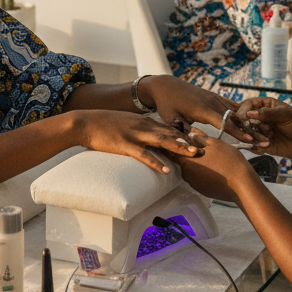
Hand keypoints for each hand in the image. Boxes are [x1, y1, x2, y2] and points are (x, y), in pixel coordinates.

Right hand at [73, 110, 205, 173]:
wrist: (85, 123)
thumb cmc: (104, 125)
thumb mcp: (127, 123)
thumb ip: (141, 129)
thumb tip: (152, 138)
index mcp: (145, 122)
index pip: (171, 127)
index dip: (187, 133)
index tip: (203, 139)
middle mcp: (143, 126)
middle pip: (171, 133)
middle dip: (189, 140)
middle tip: (207, 146)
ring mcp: (135, 135)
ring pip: (161, 140)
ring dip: (178, 147)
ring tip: (193, 154)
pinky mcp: (125, 144)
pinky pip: (143, 154)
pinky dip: (155, 162)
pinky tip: (165, 169)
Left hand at [138, 75, 265, 146]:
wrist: (166, 85)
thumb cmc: (167, 104)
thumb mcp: (171, 118)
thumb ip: (181, 130)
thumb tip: (188, 144)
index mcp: (203, 109)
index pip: (224, 122)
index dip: (237, 132)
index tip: (250, 141)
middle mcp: (212, 102)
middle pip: (235, 118)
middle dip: (250, 130)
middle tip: (265, 140)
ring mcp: (215, 98)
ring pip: (236, 112)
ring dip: (249, 123)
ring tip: (263, 134)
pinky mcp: (215, 97)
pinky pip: (231, 106)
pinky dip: (242, 114)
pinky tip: (252, 122)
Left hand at [171, 137, 256, 203]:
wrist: (242, 185)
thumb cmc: (228, 161)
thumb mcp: (214, 144)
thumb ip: (199, 138)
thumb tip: (190, 133)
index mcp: (186, 162)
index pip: (171, 151)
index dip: (173, 143)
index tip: (177, 137)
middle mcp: (186, 175)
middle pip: (182, 160)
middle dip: (187, 153)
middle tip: (199, 145)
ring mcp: (195, 184)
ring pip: (192, 170)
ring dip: (197, 163)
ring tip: (209, 157)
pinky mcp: (203, 190)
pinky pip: (200, 178)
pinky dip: (204, 172)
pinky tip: (215, 168)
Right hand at [236, 98, 291, 162]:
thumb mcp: (285, 115)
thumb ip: (267, 113)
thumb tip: (249, 114)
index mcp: (265, 105)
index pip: (248, 105)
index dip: (243, 110)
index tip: (242, 117)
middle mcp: (261, 118)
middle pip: (244, 119)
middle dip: (246, 125)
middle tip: (255, 130)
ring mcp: (261, 131)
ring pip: (247, 133)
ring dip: (252, 137)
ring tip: (266, 140)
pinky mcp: (263, 144)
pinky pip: (252, 145)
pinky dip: (255, 147)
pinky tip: (265, 147)